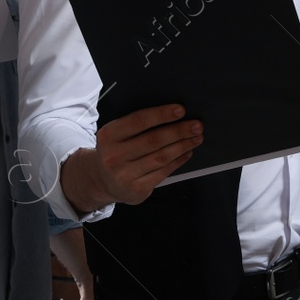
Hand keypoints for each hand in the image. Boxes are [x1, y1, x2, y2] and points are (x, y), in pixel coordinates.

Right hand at [62, 104, 200, 213]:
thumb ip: (136, 125)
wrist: (102, 181)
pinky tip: (187, 152)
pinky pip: (163, 172)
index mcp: (108, 136)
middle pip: (153, 140)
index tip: (181, 110)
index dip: (161, 114)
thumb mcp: (116, 134)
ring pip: (161, 157)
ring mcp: (125, 175)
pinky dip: (178, 161)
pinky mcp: (137, 189)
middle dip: (179, 131)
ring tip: (196, 138)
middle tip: (197, 125)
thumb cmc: (116, 150)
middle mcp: (114, 156)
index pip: (138, 121)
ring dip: (182, 146)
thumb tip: (172, 114)